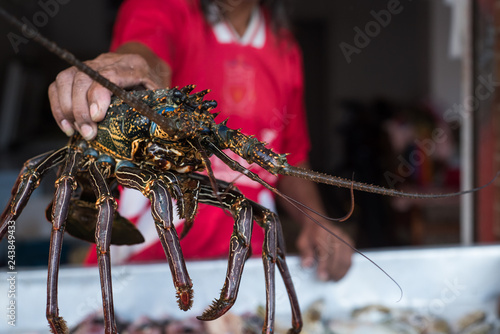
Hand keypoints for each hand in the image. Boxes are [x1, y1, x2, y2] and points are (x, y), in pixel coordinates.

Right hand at [48, 45, 167, 139]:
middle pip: (82, 79)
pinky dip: (58, 106)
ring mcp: (90, 65)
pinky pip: (58, 85)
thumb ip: (152, 105)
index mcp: (132, 65)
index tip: (97, 118)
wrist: (147, 64)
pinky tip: (67, 125)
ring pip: (66, 79)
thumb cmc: (153, 83)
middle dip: (81, 110)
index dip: (98, 96)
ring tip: (77, 130)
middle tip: (88, 133)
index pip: (108, 75)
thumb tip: (146, 129)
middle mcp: (107, 61)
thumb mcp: (160, 93)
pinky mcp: (78, 72)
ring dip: (66, 109)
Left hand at [296, 221, 352, 280]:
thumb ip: (305, 253)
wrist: (318, 224)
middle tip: (325, 280)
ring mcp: (344, 238)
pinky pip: (350, 260)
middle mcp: (336, 234)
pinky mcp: (350, 244)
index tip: (321, 277)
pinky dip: (344, 270)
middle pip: (338, 257)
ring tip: (332, 279)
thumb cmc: (310, 236)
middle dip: (332, 272)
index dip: (324, 266)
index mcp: (322, 232)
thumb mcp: (303, 242)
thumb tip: (307, 265)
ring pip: (345, 260)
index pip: (326, 251)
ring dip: (339, 273)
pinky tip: (338, 275)